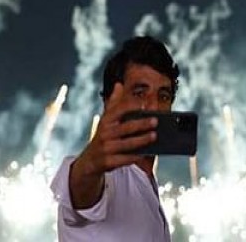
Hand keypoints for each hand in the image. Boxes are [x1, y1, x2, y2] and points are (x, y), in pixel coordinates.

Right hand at [68, 82, 156, 208]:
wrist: (89, 161)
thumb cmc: (104, 136)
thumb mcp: (106, 120)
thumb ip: (113, 103)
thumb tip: (119, 84)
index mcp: (106, 121)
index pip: (118, 110)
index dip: (131, 107)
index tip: (144, 104)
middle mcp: (105, 134)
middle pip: (125, 127)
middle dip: (141, 124)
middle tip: (155, 121)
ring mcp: (106, 148)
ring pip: (127, 144)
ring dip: (141, 140)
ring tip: (154, 136)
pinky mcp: (108, 162)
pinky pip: (124, 159)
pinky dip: (136, 157)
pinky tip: (147, 153)